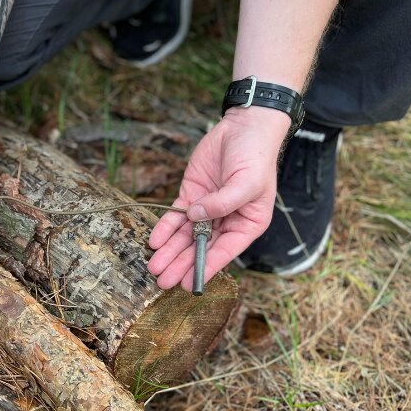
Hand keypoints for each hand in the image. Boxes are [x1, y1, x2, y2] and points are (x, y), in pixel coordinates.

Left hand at [147, 106, 289, 290]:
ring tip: (154, 267)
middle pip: (201, 248)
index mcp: (247, 223)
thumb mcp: (247, 182)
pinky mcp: (191, 195)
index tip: (189, 284)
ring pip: (185, 235)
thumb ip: (223, 202)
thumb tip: (196, 216)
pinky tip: (154, 241)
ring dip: (169, 251)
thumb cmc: (255, 156)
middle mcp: (227, 220)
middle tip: (163, 281)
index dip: (205, 268)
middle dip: (181, 264)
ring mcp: (207, 208)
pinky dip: (164, 228)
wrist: (243, 126)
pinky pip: (176, 216)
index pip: (224, 252)